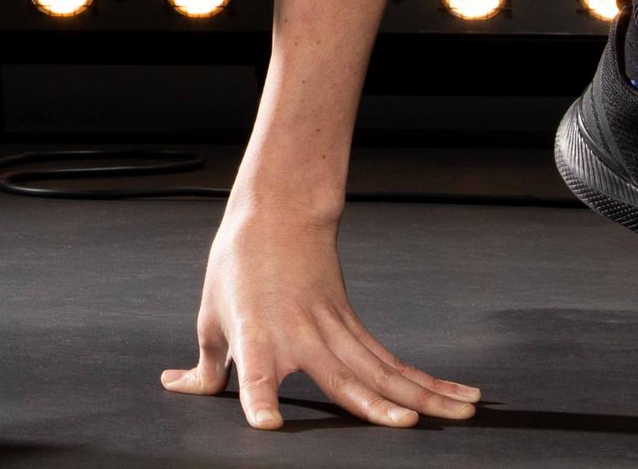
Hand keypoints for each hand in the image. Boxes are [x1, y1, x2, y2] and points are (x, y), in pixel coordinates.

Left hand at [162, 207, 481, 430]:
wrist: (277, 212)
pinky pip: (391, 361)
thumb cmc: (238, 265)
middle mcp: (300, 336)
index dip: (259, 399)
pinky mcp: (353, 326)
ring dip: (424, 394)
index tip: (268, 425)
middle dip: (375, 404)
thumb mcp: (211, 315)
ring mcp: (333, 331)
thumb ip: (204, 366)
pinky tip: (457, 397)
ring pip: (383, 370)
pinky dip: (427, 380)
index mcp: (255, 336)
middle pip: (342, 375)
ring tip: (458, 416)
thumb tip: (180, 388)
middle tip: (406, 423)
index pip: (253, 374)